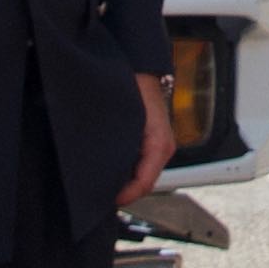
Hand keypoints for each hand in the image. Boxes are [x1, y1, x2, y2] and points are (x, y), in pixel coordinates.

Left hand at [120, 62, 177, 211]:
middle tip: (103, 194)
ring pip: (145, 174)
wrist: (142, 69)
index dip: (127, 195)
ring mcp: (161, 145)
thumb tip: (110, 171)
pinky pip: (144, 164)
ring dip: (128, 181)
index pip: (145, 182)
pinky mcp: (155, 141)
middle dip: (126, 191)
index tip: (110, 198)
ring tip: (106, 182)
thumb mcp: (129, 119)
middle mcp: (164, 147)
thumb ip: (123, 147)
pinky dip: (130, 170)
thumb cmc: (135, 87)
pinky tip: (114, 167)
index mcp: (160, 145)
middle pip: (146, 182)